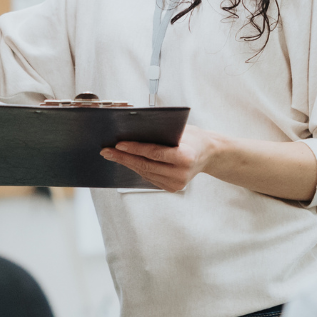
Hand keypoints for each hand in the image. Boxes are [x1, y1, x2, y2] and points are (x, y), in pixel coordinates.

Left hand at [101, 124, 221, 192]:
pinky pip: (149, 177)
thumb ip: (161, 132)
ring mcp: (177, 183)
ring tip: (112, 155)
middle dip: (124, 158)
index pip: (155, 153)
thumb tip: (132, 129)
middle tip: (107, 151)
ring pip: (145, 173)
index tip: (118, 145)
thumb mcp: (182, 130)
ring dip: (127, 164)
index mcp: (186, 157)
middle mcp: (181, 173)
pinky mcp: (172, 188)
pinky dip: (137, 168)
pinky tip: (127, 161)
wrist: (209, 154)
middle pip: (146, 165)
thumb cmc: (194, 138)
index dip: (135, 149)